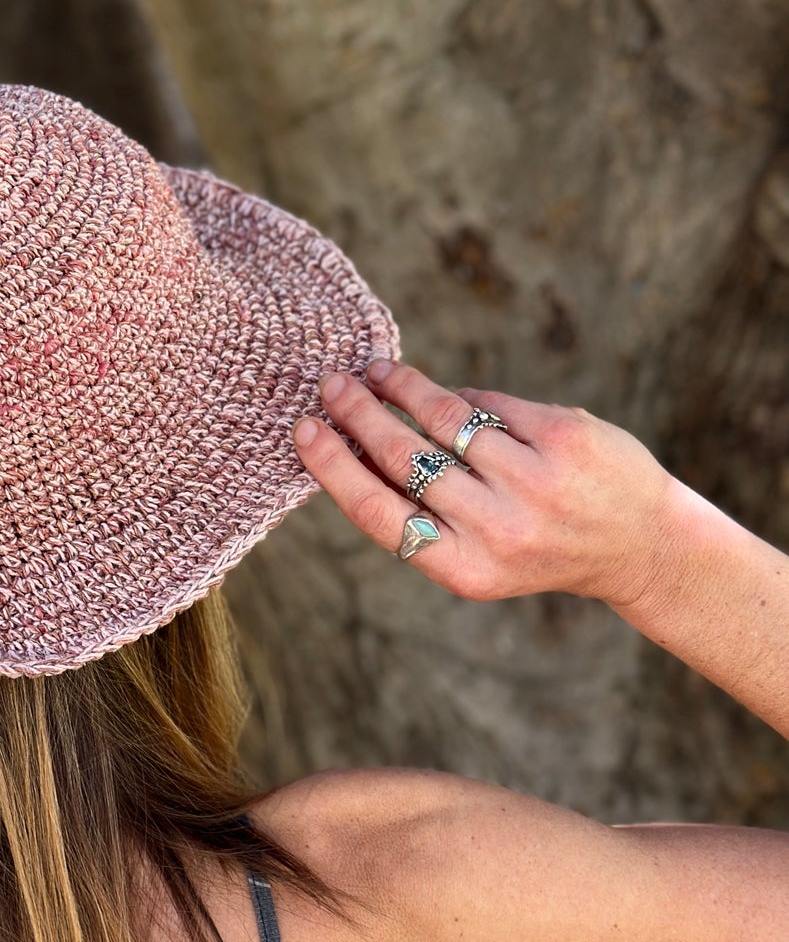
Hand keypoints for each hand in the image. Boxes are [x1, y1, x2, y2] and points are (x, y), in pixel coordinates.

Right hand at [291, 360, 675, 608]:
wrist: (638, 544)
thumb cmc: (535, 545)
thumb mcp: (475, 553)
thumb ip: (421, 511)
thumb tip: (353, 441)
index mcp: (463, 569)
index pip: (377, 513)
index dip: (334, 467)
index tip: (303, 430)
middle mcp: (498, 530)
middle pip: (405, 458)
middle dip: (360, 414)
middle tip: (332, 385)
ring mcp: (535, 483)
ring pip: (446, 420)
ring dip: (402, 389)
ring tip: (377, 372)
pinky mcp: (564, 439)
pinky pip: (491, 405)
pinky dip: (463, 398)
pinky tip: (446, 394)